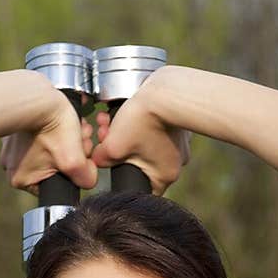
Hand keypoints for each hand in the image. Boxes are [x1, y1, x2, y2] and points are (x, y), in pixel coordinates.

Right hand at [0, 91, 97, 194]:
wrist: (35, 93)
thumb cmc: (52, 125)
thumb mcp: (73, 159)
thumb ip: (84, 178)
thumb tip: (87, 181)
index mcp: (22, 180)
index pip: (58, 184)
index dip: (74, 170)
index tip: (79, 153)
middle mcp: (12, 167)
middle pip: (56, 167)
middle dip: (73, 152)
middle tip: (78, 137)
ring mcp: (12, 149)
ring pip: (51, 151)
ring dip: (68, 141)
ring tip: (73, 127)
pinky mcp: (15, 133)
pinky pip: (40, 138)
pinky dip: (55, 132)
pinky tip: (60, 122)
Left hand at [91, 73, 191, 196]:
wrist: (167, 90)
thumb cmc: (144, 119)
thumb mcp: (113, 145)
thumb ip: (102, 160)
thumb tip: (98, 161)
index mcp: (165, 176)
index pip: (138, 187)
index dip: (119, 174)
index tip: (110, 160)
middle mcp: (176, 164)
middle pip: (137, 163)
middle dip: (117, 146)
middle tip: (106, 131)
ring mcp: (180, 145)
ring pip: (143, 144)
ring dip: (125, 132)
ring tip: (112, 118)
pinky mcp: (178, 128)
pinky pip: (155, 131)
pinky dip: (140, 124)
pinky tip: (129, 112)